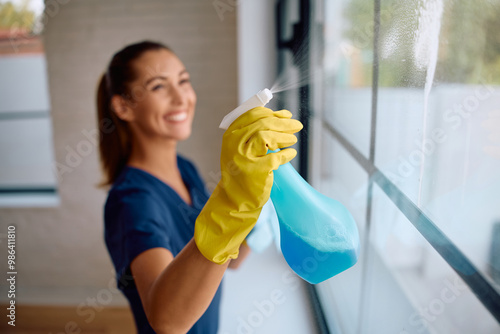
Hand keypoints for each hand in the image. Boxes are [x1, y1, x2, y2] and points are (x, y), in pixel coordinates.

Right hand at [195, 107, 302, 263]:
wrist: (234, 200)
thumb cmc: (242, 173)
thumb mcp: (241, 149)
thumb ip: (254, 133)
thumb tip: (280, 118)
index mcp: (231, 135)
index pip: (253, 114)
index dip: (272, 113)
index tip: (286, 115)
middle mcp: (234, 143)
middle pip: (264, 123)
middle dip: (284, 123)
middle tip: (297, 125)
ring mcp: (244, 156)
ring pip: (268, 136)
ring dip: (285, 136)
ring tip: (293, 140)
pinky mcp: (255, 170)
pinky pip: (276, 157)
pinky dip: (286, 154)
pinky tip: (290, 154)